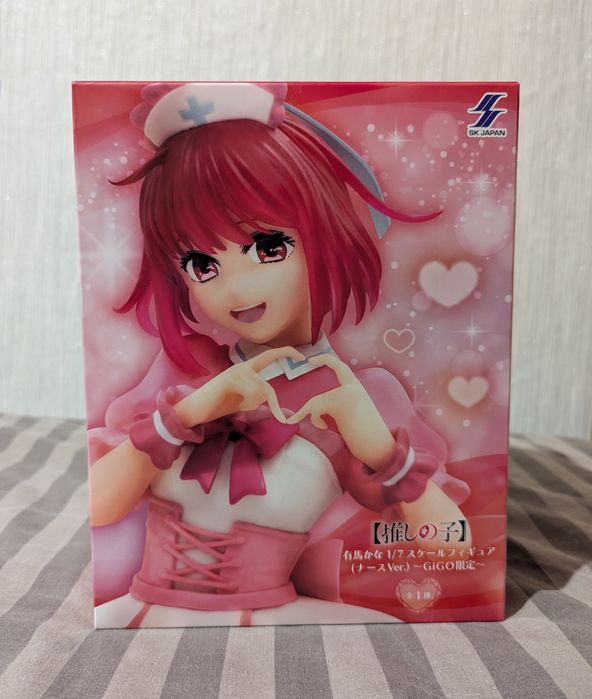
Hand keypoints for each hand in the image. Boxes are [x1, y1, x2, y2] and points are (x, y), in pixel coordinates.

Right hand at [175, 346, 304, 425]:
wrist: (195, 410)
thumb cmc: (219, 405)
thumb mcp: (244, 401)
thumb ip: (259, 397)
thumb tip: (273, 403)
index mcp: (247, 369)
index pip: (270, 356)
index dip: (286, 353)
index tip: (302, 357)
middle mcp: (242, 366)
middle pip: (266, 388)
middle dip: (268, 406)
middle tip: (268, 415)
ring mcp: (236, 371)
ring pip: (259, 393)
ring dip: (250, 405)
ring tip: (235, 404)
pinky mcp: (230, 378)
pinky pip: (252, 394)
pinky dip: (246, 403)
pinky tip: (233, 403)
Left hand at [286, 355, 395, 469]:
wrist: (381, 448)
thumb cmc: (366, 436)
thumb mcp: (349, 416)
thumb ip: (337, 406)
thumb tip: (311, 410)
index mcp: (357, 388)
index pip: (340, 366)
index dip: (325, 360)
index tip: (311, 359)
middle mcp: (354, 387)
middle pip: (320, 395)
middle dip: (306, 410)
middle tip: (291, 421)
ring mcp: (348, 393)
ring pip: (316, 403)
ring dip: (313, 418)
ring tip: (323, 427)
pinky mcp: (342, 402)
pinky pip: (317, 409)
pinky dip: (315, 420)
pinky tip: (325, 427)